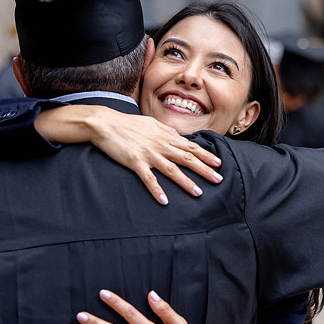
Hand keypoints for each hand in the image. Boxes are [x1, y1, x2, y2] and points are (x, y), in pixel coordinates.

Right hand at [35, 105, 222, 204]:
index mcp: (164, 136)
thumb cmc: (127, 123)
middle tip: (219, 179)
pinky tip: (164, 201)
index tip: (218, 162)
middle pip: (187, 158)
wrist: (104, 123)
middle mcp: (160, 145)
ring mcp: (148, 154)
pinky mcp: (135, 162)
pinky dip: (157, 190)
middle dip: (204, 169)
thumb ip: (167, 131)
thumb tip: (180, 138)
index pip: (190, 146)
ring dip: (186, 182)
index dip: (205, 155)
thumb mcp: (151, 123)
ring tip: (198, 192)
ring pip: (172, 170)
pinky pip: (148, 179)